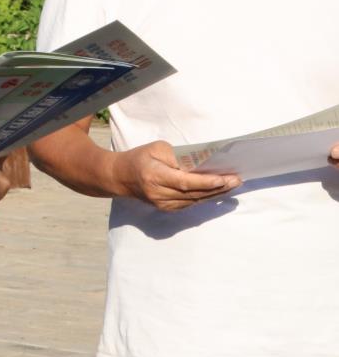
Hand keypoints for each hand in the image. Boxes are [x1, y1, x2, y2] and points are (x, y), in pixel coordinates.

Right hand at [116, 140, 237, 210]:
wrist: (120, 177)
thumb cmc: (139, 158)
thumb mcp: (156, 148)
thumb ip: (178, 156)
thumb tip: (200, 163)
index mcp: (154, 176)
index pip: (184, 182)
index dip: (206, 182)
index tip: (224, 178)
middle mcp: (159, 194)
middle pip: (193, 193)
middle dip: (218, 187)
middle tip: (237, 180)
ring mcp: (163, 204)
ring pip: (195, 201)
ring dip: (215, 193)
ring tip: (233, 185)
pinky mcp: (167, 208)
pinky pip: (191, 203)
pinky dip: (206, 197)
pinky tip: (218, 191)